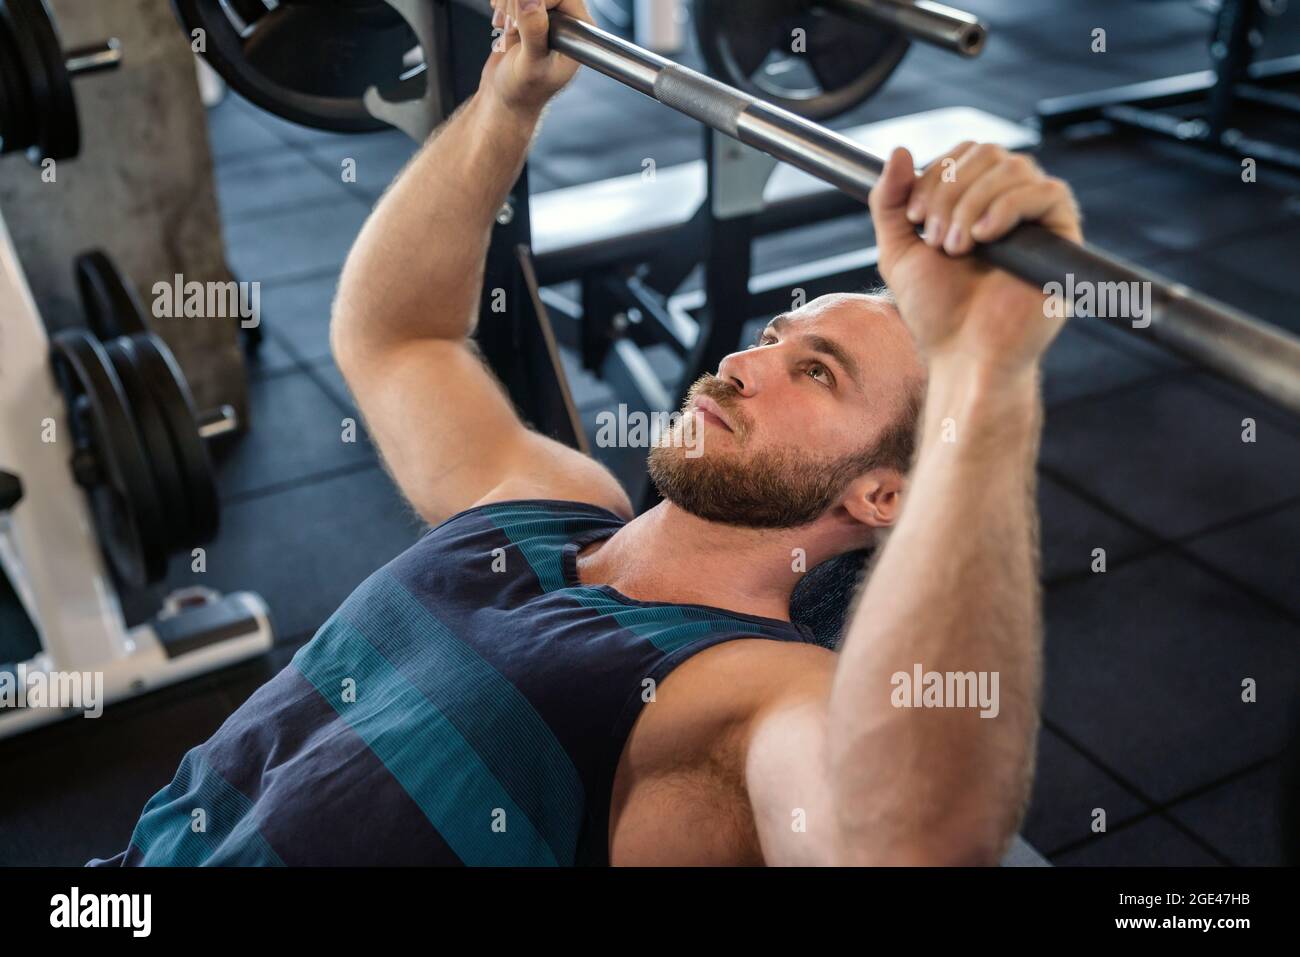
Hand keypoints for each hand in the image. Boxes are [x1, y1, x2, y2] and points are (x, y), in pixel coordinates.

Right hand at [482, 0, 592, 117]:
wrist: (505, 99)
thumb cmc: (523, 92)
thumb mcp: (530, 65)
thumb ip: (534, 33)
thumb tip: (531, 0)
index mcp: (578, 33)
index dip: (538, 0)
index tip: (520, 23)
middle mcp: (566, 21)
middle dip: (518, 3)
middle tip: (513, 27)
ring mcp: (547, 16)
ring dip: (508, 4)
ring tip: (508, 29)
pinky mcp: (529, 14)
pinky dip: (502, 5)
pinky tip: (503, 26)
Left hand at [868, 143, 1082, 376]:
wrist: (964, 354)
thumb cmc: (936, 312)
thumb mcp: (897, 251)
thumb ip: (890, 202)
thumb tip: (899, 150)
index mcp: (975, 202)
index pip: (964, 153)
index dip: (936, 174)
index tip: (914, 217)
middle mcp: (1009, 204)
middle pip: (988, 153)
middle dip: (950, 190)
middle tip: (935, 238)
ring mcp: (1036, 219)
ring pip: (1014, 167)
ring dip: (972, 203)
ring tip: (956, 247)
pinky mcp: (1062, 237)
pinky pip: (1046, 192)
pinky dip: (1008, 206)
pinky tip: (986, 237)